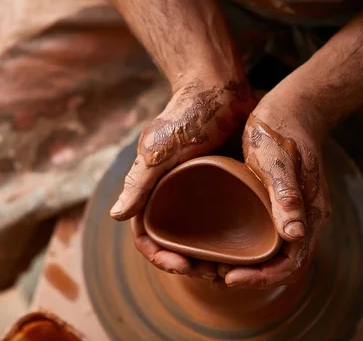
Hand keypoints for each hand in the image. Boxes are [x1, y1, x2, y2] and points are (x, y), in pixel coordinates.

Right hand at [110, 78, 253, 275]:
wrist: (219, 88)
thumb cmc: (185, 115)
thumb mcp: (160, 150)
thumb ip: (139, 181)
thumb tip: (116, 217)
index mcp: (152, 189)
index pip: (148, 234)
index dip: (159, 256)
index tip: (181, 266)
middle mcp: (174, 194)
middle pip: (176, 241)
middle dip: (188, 264)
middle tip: (213, 275)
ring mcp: (200, 191)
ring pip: (201, 236)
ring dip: (210, 257)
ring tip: (229, 270)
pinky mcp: (223, 185)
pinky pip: (225, 219)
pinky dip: (231, 238)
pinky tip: (246, 248)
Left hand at [218, 104, 330, 288]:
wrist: (294, 105)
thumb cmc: (282, 130)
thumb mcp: (279, 162)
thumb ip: (287, 196)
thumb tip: (295, 235)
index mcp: (309, 214)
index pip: (290, 263)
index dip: (261, 278)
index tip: (229, 278)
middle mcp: (304, 218)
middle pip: (280, 262)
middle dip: (252, 275)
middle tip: (215, 273)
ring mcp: (294, 209)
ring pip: (273, 250)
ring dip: (249, 262)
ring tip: (215, 262)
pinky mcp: (282, 200)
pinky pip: (267, 232)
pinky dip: (249, 243)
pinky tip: (224, 238)